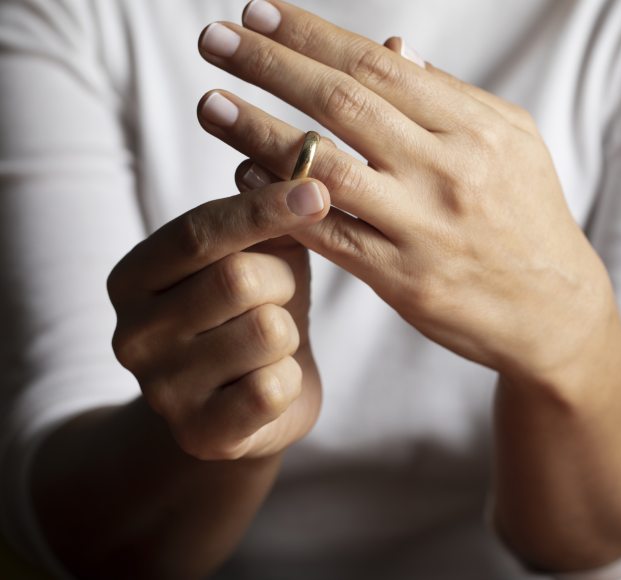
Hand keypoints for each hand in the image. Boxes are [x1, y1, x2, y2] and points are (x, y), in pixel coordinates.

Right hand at [107, 179, 330, 459]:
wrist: (246, 407)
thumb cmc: (253, 312)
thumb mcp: (256, 254)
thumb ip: (264, 211)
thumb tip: (291, 154)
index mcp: (134, 276)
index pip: (199, 231)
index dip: (263, 209)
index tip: (318, 190)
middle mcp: (132, 333)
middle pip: (238, 278)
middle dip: (282, 281)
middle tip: (280, 294)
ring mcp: (161, 390)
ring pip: (266, 331)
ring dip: (289, 332)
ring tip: (273, 342)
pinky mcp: (201, 435)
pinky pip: (274, 387)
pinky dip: (289, 379)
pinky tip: (271, 382)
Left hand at [197, 2, 616, 387]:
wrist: (554, 310)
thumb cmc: (530, 216)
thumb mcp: (512, 142)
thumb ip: (450, 98)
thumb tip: (391, 51)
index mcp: (476, 130)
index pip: (379, 67)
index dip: (312, 35)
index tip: (257, 12)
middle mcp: (448, 172)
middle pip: (344, 105)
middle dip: (271, 66)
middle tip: (213, 38)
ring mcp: (423, 228)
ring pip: (323, 170)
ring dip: (257, 132)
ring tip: (210, 103)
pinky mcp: (402, 281)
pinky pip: (326, 235)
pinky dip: (279, 203)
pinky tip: (242, 176)